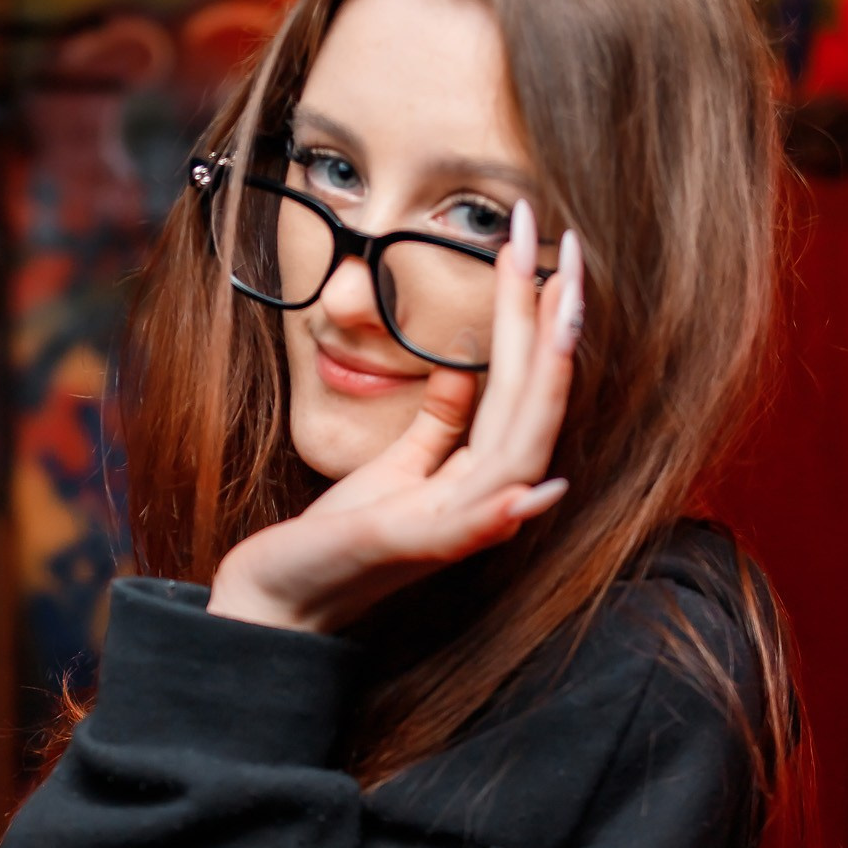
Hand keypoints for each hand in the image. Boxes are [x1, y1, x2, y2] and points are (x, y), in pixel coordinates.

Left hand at [208, 203, 583, 634]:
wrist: (282, 600)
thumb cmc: (340, 538)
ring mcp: (445, 531)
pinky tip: (530, 490)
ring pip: (516, 456)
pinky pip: (463, 536)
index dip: (536, 319)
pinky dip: (499, 513)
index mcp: (475, 475)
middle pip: (533, 408)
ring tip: (561, 318)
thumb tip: (466, 366)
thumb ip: (439, 422)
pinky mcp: (403, 553)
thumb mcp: (396, 466)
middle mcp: (477, 502)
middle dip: (552, 328)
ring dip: (543, 387)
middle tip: (566, 252)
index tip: (547, 247)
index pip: (521, 386)